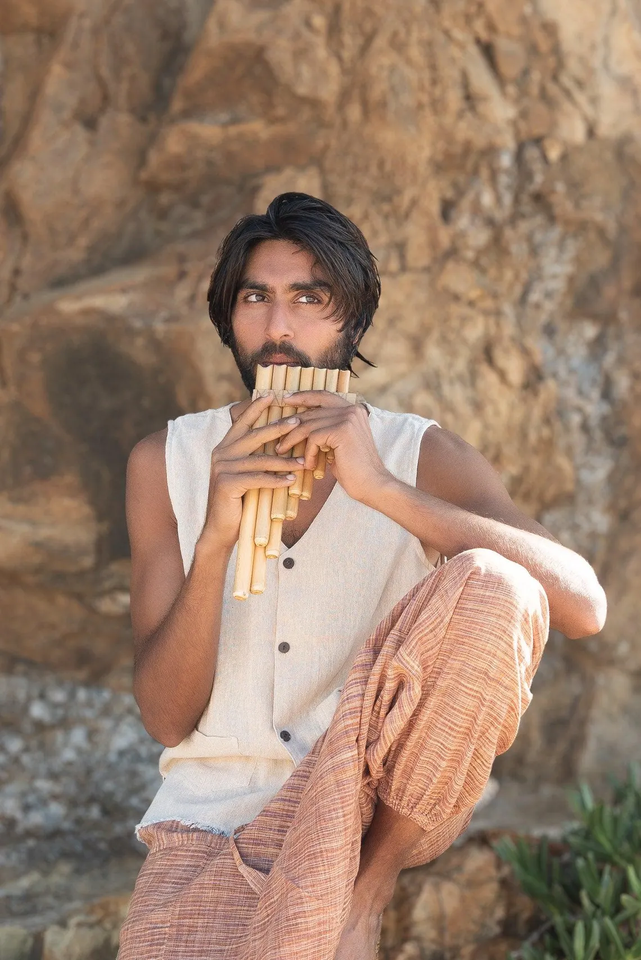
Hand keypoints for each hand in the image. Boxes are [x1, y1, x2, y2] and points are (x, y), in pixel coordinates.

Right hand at [201, 395, 302, 549]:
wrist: (221, 529)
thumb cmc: (239, 501)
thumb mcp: (246, 474)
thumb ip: (255, 457)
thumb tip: (280, 442)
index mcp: (224, 447)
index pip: (242, 422)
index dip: (256, 408)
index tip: (273, 396)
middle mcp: (221, 454)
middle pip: (254, 436)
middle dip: (277, 428)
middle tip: (298, 422)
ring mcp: (222, 468)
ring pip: (260, 460)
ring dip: (285, 461)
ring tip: (304, 461)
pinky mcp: (227, 484)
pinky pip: (257, 479)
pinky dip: (276, 480)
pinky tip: (291, 481)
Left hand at [274, 391, 391, 502]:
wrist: (372, 484)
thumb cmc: (353, 469)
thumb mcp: (337, 444)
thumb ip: (325, 429)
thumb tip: (298, 423)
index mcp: (352, 410)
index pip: (323, 396)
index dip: (303, 396)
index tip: (286, 400)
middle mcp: (351, 409)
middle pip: (312, 412)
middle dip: (290, 425)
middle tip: (276, 437)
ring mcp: (348, 418)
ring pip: (308, 425)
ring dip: (292, 440)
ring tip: (283, 451)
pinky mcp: (342, 430)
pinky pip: (313, 438)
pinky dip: (308, 453)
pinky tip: (310, 465)